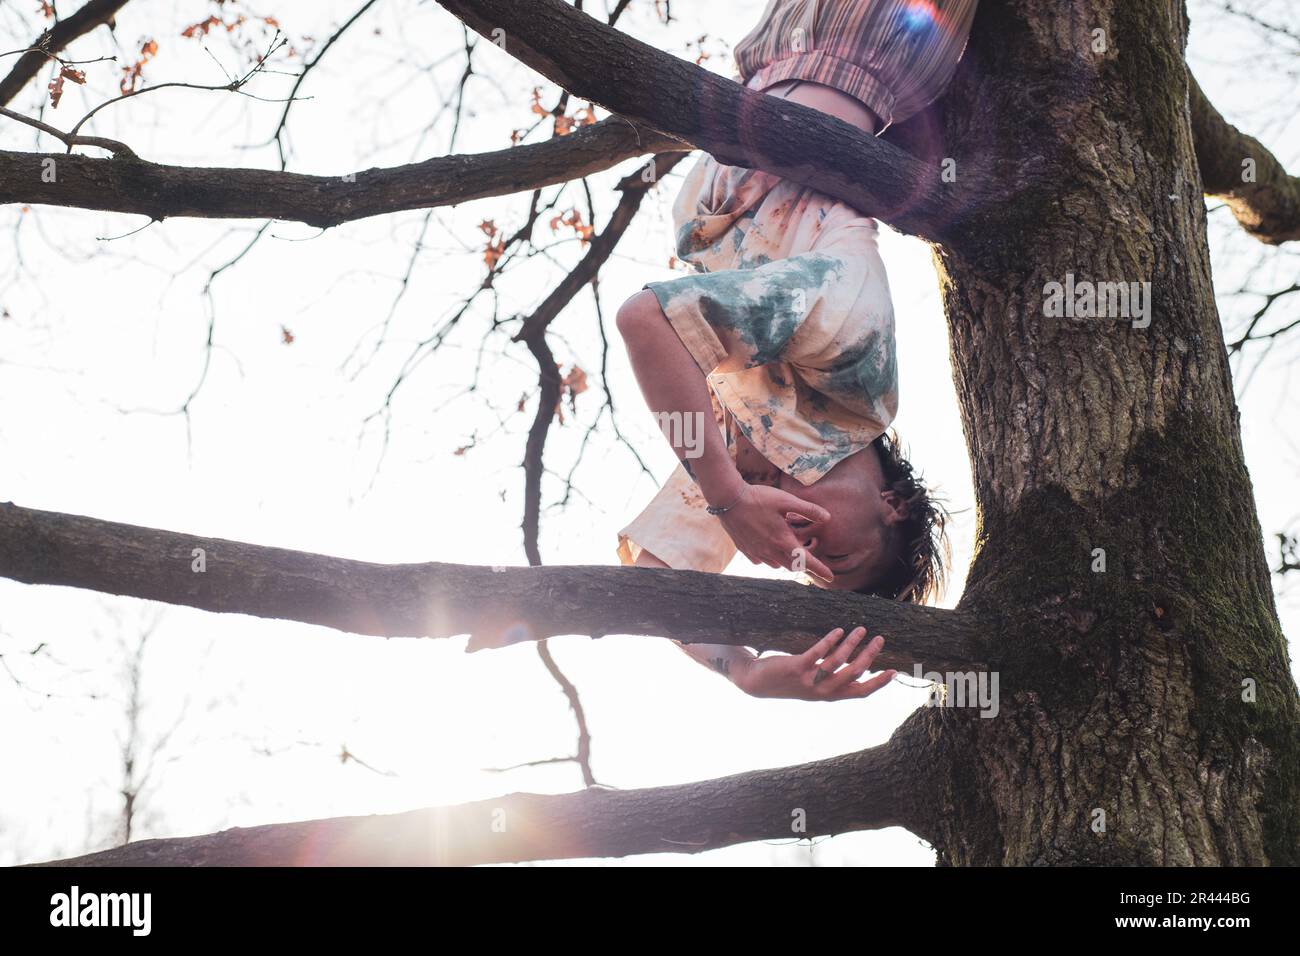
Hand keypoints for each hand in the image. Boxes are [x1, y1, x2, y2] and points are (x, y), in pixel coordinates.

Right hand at [716, 484, 834, 580]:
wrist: (728, 500)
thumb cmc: (759, 498)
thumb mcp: (787, 500)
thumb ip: (808, 510)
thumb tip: (828, 517)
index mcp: (783, 541)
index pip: (806, 561)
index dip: (820, 569)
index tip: (830, 577)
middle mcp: (770, 551)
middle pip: (792, 566)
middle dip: (803, 564)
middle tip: (808, 555)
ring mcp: (756, 553)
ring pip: (777, 564)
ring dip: (786, 558)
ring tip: (786, 542)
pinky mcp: (745, 551)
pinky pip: (762, 560)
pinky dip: (770, 556)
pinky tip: (768, 542)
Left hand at [734, 628, 895, 700]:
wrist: (758, 683)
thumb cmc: (790, 682)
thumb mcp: (816, 686)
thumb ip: (835, 679)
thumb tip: (858, 667)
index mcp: (830, 695)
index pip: (860, 692)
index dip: (878, 683)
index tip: (894, 671)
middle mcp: (822, 690)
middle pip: (854, 673)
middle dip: (869, 655)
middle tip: (880, 639)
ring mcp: (810, 680)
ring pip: (838, 662)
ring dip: (852, 644)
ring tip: (861, 629)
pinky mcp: (797, 667)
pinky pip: (818, 653)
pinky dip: (830, 641)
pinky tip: (838, 630)